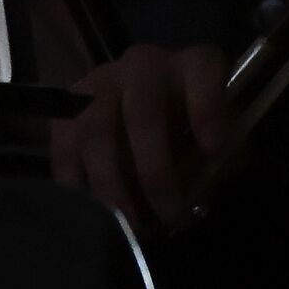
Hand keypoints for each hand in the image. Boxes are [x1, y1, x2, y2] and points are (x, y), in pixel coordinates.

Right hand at [49, 42, 239, 238]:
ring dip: (112, 185)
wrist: (146, 106)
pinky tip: (89, 211)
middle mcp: (146, 64)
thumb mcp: (222, 136)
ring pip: (97, 131)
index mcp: (194, 64)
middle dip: (155, 172)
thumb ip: (223, 159)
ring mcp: (103, 80)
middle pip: (143, 113)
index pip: (203, 70)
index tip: (212, 148)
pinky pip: (64, 142)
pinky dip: (73, 179)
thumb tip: (203, 193)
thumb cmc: (193, 125)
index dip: (207, 107)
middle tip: (168, 214)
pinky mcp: (72, 102)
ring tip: (127, 224)